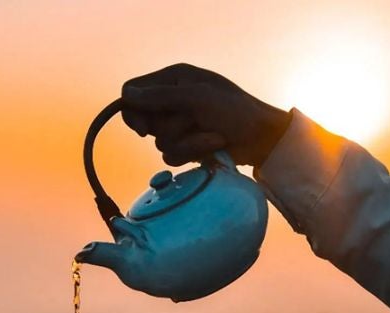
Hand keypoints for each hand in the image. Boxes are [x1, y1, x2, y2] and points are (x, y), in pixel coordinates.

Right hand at [121, 64, 290, 166]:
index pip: (132, 92)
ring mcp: (179, 124)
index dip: (132, 111)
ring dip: (188, 142)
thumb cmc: (235, 111)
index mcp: (173, 78)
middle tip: (192, 122)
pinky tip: (213, 146)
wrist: (262, 138)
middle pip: (143, 121)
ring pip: (160, 142)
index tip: (143, 128)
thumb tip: (127, 95)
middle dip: (169, 127)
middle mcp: (172, 99)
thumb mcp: (197, 98)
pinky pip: (171, 156)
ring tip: (212, 135)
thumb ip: (161, 96)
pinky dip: (193, 153)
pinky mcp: (186, 146)